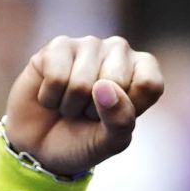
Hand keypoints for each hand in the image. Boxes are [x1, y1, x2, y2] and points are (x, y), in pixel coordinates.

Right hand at [3, 35, 163, 178]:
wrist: (40, 146)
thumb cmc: (83, 141)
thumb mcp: (110, 142)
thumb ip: (120, 120)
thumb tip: (105, 87)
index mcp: (143, 69)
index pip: (149, 85)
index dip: (128, 111)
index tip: (114, 118)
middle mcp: (119, 49)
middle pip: (115, 82)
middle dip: (95, 110)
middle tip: (87, 112)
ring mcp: (88, 44)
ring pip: (82, 83)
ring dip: (70, 107)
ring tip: (70, 105)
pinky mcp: (57, 46)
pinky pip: (56, 77)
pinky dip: (50, 99)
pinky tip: (51, 96)